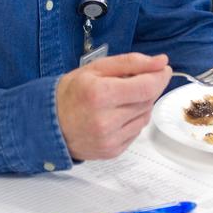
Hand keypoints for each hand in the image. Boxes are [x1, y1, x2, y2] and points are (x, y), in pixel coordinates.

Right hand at [55, 52, 170, 160]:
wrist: (50, 124)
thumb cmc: (71, 93)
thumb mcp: (96, 68)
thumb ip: (131, 62)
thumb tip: (160, 61)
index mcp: (100, 94)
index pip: (146, 86)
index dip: (160, 76)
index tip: (162, 68)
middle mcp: (106, 120)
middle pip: (147, 101)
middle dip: (148, 88)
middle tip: (136, 80)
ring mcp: (110, 139)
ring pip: (144, 117)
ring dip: (141, 104)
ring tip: (121, 99)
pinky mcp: (113, 151)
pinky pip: (136, 131)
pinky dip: (133, 120)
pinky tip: (117, 114)